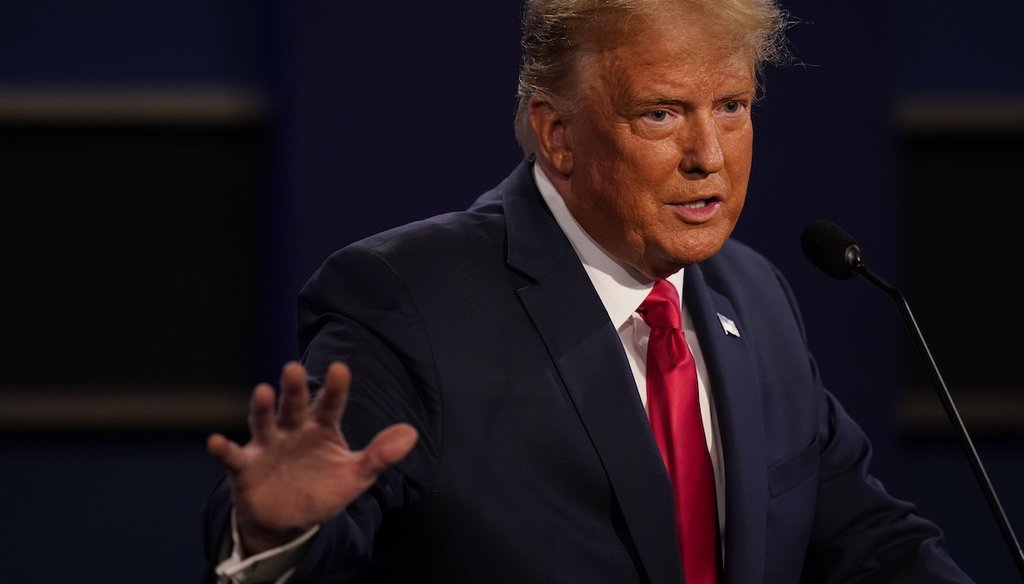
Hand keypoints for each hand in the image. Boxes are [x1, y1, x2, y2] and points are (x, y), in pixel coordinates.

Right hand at [207, 361, 417, 554]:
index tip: (340, 369)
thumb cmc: (323, 489)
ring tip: (262, 392)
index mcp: (322, 428)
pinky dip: (224, 448)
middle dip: (294, 388)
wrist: (289, 521)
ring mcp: (268, 446)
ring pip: (264, 422)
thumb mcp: (356, 476)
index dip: (335, 388)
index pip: (331, 404)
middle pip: (294, 405)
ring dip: (262, 408)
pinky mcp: (246, 467)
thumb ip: (380, 454)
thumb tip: (412, 433)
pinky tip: (215, 440)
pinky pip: (233, 456)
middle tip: (293, 367)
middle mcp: (293, 430)